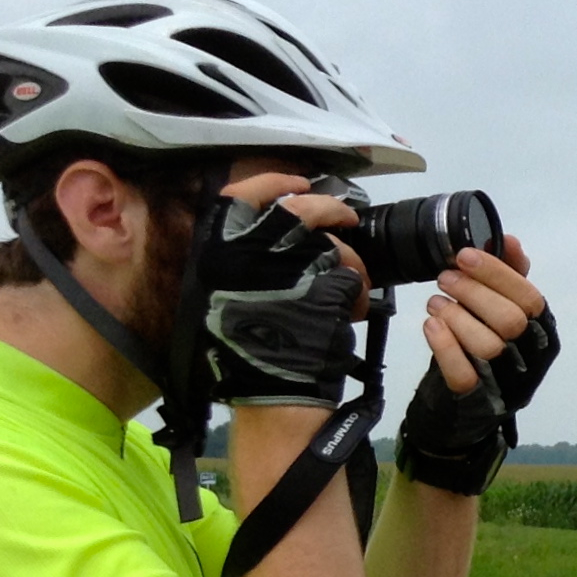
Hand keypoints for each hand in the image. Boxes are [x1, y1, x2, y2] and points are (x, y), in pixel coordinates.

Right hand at [199, 177, 368, 406]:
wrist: (272, 394)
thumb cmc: (251, 351)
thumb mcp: (228, 295)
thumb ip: (245, 258)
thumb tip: (274, 226)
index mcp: (218, 252)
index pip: (238, 195)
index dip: (272, 182)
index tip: (297, 182)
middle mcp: (247, 253)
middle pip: (299, 209)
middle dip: (331, 210)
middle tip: (347, 219)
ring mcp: (287, 269)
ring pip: (332, 245)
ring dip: (349, 263)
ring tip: (351, 288)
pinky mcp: (322, 287)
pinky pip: (351, 275)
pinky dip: (358, 293)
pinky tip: (351, 315)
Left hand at [423, 237, 544, 391]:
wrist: (469, 396)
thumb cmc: (487, 338)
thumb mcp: (503, 304)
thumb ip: (510, 273)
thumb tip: (509, 241)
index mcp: (541, 328)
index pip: (529, 298)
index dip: (497, 274)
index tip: (465, 256)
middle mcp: (529, 355)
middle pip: (510, 321)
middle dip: (473, 292)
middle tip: (445, 278)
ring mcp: (504, 378)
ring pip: (487, 346)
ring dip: (455, 316)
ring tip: (435, 303)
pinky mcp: (476, 397)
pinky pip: (463, 374)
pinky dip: (445, 346)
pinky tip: (431, 325)